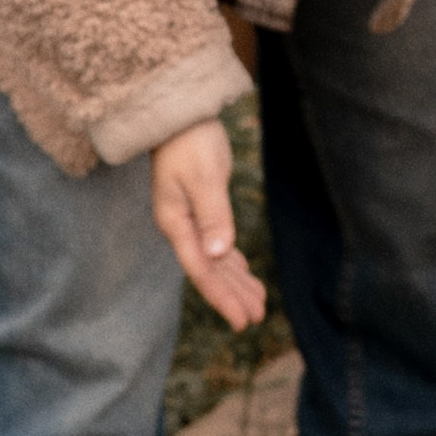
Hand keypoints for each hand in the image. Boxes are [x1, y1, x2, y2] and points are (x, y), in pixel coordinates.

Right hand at [151, 119, 267, 329]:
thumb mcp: (204, 177)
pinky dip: (233, 262)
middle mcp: (181, 227)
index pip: (202, 270)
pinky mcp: (201, 209)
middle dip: (233, 296)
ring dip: (236, 282)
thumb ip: (213, 215)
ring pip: (216, 260)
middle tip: (257, 319)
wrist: (178, 115)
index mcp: (177, 224)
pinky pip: (217, 245)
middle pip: (209, 271)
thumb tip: (220, 253)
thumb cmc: (190, 142)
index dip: (222, 297)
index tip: (241, 320)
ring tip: (258, 305)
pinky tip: (244, 274)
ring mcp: (189, 220)